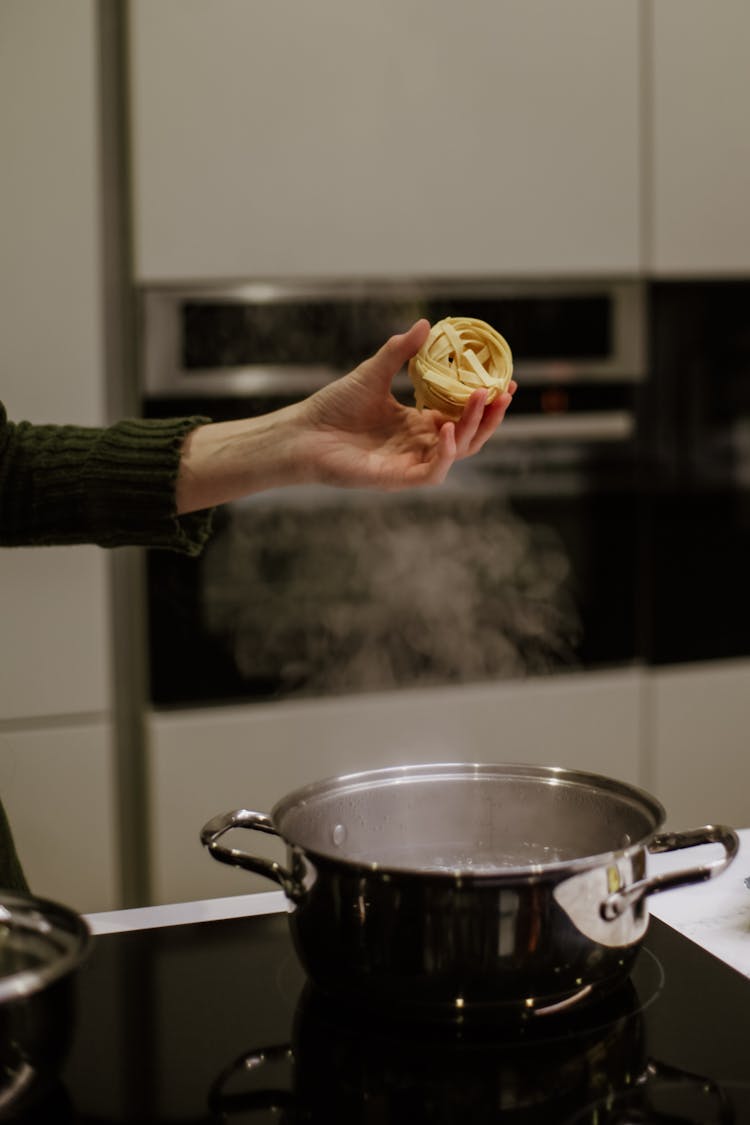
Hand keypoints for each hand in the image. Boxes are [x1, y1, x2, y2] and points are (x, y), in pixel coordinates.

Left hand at [176, 320, 515, 512]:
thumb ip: (400, 351)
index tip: (503, 380)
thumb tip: (426, 323)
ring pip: (458, 452)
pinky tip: (447, 428)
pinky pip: (433, 471)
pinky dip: (445, 453)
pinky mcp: (398, 479)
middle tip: (503, 391)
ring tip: (479, 399)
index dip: (485, 401)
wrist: (303, 432)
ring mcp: (410, 463)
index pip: (462, 415)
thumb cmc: (333, 407)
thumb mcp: (372, 372)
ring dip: (473, 427)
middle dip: (490, 415)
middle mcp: (419, 445)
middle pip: (469, 435)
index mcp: (418, 423)